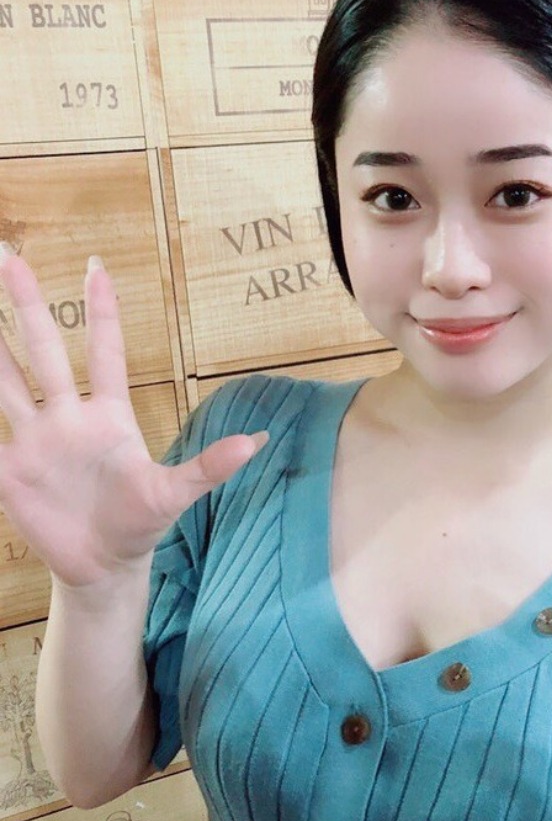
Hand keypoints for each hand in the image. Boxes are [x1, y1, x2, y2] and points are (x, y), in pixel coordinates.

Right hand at [0, 248, 266, 588]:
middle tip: (7, 255)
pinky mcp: (11, 468)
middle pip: (44, 349)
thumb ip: (209, 467)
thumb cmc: (141, 522)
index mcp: (109, 415)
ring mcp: (37, 438)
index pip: (104, 351)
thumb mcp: (175, 494)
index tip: (97, 265)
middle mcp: (69, 416)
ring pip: (6, 380)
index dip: (102, 311)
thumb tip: (257, 442)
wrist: (103, 565)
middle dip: (26, 304)